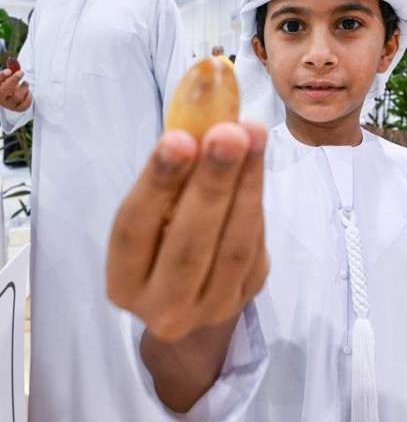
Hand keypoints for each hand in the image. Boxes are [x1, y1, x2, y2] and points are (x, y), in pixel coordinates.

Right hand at [0, 69, 31, 111]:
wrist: (10, 96)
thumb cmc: (8, 84)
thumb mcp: (7, 77)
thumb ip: (9, 71)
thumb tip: (13, 60)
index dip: (2, 76)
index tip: (9, 71)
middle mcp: (0, 98)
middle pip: (4, 90)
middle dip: (14, 80)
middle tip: (21, 72)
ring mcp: (8, 105)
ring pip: (17, 96)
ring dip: (24, 87)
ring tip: (25, 83)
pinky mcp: (17, 109)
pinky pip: (25, 105)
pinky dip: (29, 97)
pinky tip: (28, 92)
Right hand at [107, 120, 268, 341]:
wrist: (185, 291)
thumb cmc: (160, 237)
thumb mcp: (150, 212)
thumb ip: (169, 178)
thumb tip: (199, 123)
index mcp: (124, 282)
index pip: (135, 229)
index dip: (158, 182)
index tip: (180, 138)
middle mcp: (164, 307)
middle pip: (190, 243)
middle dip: (213, 181)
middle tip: (229, 132)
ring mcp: (209, 309)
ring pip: (234, 246)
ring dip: (247, 184)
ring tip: (253, 134)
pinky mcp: (245, 298)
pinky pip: (256, 246)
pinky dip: (256, 199)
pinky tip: (255, 162)